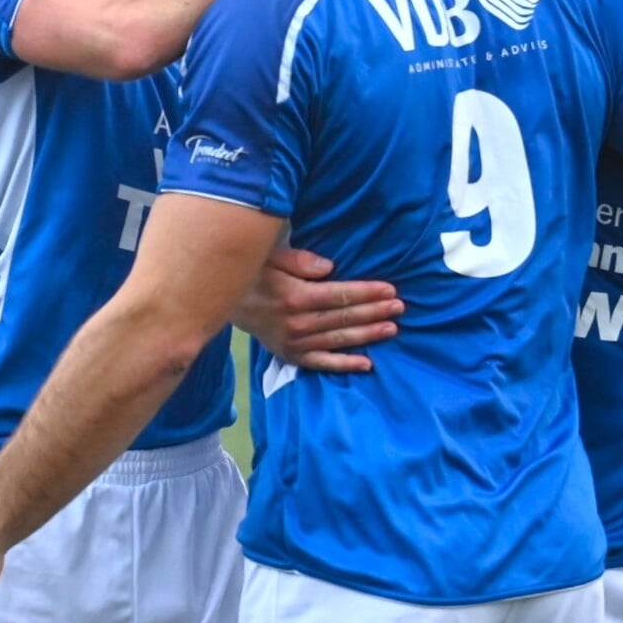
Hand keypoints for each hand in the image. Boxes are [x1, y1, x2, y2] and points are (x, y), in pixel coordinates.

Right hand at [232, 247, 400, 371]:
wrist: (222, 302)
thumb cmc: (253, 274)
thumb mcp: (271, 257)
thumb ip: (300, 260)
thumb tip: (329, 267)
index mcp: (295, 297)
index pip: (340, 295)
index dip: (367, 292)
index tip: (390, 290)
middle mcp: (297, 323)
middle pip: (344, 318)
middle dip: (375, 312)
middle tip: (400, 307)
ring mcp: (294, 343)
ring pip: (338, 340)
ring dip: (368, 335)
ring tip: (392, 329)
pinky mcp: (290, 356)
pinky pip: (322, 364)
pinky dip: (345, 365)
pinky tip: (367, 364)